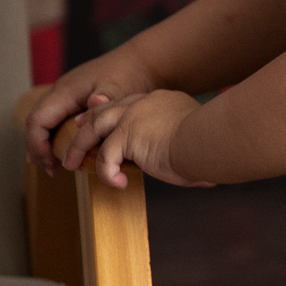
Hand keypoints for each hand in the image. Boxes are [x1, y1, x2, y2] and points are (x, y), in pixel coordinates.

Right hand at [26, 53, 160, 174]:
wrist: (143, 62)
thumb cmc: (131, 74)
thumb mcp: (121, 87)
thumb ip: (108, 96)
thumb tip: (94, 102)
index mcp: (66, 90)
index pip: (37, 120)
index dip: (37, 144)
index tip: (50, 163)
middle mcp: (62, 91)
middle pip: (36, 122)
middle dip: (38, 148)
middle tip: (51, 171)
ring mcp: (68, 95)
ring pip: (46, 121)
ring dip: (45, 144)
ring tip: (53, 166)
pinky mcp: (77, 99)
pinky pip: (58, 120)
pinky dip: (56, 137)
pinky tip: (67, 151)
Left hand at [61, 90, 213, 189]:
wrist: (212, 141)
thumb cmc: (214, 147)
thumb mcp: (197, 143)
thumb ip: (189, 151)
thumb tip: (204, 178)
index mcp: (161, 100)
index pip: (127, 103)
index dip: (110, 113)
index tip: (97, 122)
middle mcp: (144, 103)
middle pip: (105, 110)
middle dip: (86, 123)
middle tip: (76, 134)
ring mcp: (133, 116)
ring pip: (95, 128)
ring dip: (79, 147)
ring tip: (70, 164)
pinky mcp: (128, 135)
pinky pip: (106, 156)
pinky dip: (107, 173)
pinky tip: (118, 185)